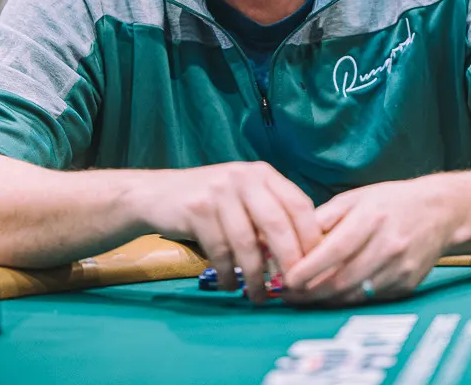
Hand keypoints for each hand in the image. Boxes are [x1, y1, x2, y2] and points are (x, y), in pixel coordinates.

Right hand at [169, 162, 321, 303]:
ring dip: (255, 276)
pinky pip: (220, 250)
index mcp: (263, 174)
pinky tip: (230, 285)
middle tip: (294, 286)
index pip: (298, 204)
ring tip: (259, 296)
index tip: (314, 266)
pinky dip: (227, 274)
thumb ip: (270, 216)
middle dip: (288, 260)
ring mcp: (219, 191)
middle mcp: (244, 177)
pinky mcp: (197, 209)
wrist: (156, 194)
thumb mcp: (244, 197)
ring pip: (247, 242)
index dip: (310, 237)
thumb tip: (303, 257)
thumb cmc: (210, 202)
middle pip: (277, 224)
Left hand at [282, 178, 457, 305]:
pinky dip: (349, 298)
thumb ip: (324, 218)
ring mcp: (400, 267)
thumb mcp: (355, 198)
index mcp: (372, 217)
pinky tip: (334, 294)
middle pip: (342, 279)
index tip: (287, 279)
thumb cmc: (391, 202)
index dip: (308, 268)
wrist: (440, 211)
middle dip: (310, 291)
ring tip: (305, 296)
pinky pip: (371, 298)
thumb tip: (292, 239)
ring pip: (355, 294)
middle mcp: (388, 244)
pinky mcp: (407, 284)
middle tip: (288, 294)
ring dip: (327, 299)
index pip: (335, 250)